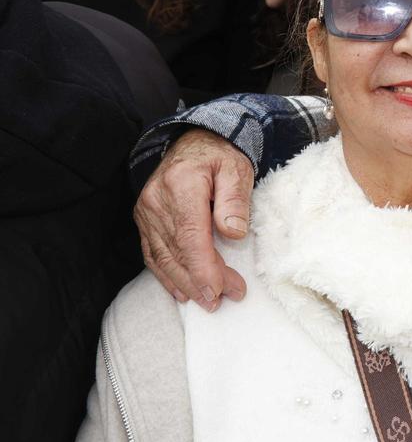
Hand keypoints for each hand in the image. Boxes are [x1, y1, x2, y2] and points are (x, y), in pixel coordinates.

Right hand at [133, 128, 252, 310]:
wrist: (194, 140)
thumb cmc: (220, 155)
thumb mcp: (237, 169)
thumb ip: (235, 199)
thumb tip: (233, 233)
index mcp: (181, 185)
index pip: (190, 236)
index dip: (204, 267)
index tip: (221, 289)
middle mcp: (157, 200)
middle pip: (176, 251)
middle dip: (199, 281)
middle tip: (223, 299)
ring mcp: (146, 210)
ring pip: (162, 256)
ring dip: (184, 283)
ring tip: (207, 301)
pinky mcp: (144, 218)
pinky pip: (152, 252)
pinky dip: (166, 274)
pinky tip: (181, 291)